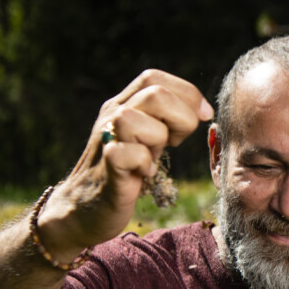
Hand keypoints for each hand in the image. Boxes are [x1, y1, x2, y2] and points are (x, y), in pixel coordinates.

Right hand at [41, 70, 213, 259]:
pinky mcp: (106, 168)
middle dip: (181, 117)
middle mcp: (112, 116)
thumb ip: (162, 121)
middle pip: (154, 92)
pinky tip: (144, 174)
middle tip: (176, 142)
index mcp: (123, 105)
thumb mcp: (144, 140)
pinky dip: (144, 163)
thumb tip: (201, 111)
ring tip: (154, 157)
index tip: (204, 115)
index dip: (186, 93)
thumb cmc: (123, 175)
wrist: (84, 210)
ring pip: (136, 119)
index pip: (154, 77)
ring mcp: (106, 140)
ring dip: (158, 140)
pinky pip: (128, 153)